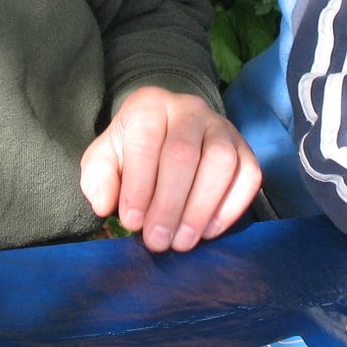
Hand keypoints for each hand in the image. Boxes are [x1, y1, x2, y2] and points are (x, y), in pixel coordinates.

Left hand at [78, 87, 261, 252]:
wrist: (166, 134)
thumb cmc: (131, 151)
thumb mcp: (104, 159)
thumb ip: (98, 179)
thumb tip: (105, 205)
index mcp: (150, 104)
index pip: (146, 142)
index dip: (139, 186)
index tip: (132, 223)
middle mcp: (190, 108)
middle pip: (184, 154)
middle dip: (169, 204)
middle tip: (158, 241)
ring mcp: (222, 127)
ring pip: (221, 162)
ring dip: (201, 208)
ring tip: (182, 241)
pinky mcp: (245, 148)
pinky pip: (248, 175)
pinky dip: (230, 208)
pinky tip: (207, 231)